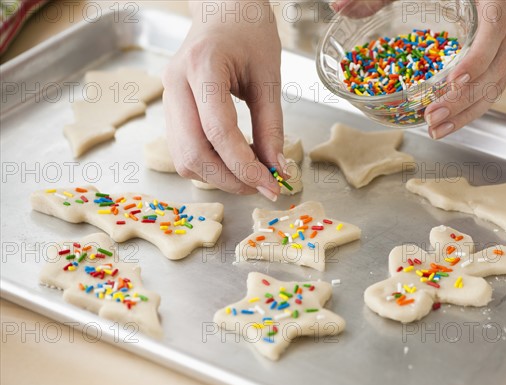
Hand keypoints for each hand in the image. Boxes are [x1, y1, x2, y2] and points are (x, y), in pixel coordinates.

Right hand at [162, 1, 283, 200]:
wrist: (222, 11)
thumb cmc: (248, 32)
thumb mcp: (269, 75)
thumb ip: (272, 125)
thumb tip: (277, 168)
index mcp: (202, 66)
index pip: (219, 131)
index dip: (246, 166)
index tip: (272, 185)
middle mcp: (175, 84)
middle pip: (192, 153)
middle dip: (229, 180)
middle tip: (262, 185)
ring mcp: (167, 98)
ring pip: (183, 158)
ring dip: (219, 176)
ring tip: (252, 171)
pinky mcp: (170, 110)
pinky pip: (184, 150)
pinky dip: (211, 164)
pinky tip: (236, 159)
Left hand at [331, 0, 505, 138]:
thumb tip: (339, 5)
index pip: (495, 29)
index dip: (477, 58)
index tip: (453, 82)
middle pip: (500, 65)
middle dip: (466, 98)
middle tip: (433, 118)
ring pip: (502, 79)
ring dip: (470, 109)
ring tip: (437, 129)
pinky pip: (498, 78)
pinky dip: (475, 101)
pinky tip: (451, 118)